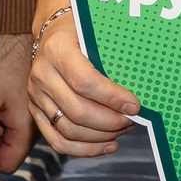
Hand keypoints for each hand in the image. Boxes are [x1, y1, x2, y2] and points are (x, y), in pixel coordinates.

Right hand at [29, 16, 139, 157]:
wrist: (53, 32)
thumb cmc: (82, 31)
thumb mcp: (95, 32)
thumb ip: (113, 55)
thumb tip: (145, 83)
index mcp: (57, 50)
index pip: (85, 82)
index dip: (112, 98)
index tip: (135, 106)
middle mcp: (42, 74)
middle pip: (77, 111)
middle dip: (110, 121)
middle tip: (133, 120)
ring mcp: (36, 95)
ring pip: (68, 130)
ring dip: (101, 136)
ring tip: (124, 129)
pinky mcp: (35, 111)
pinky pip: (58, 140)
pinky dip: (85, 149)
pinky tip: (109, 145)